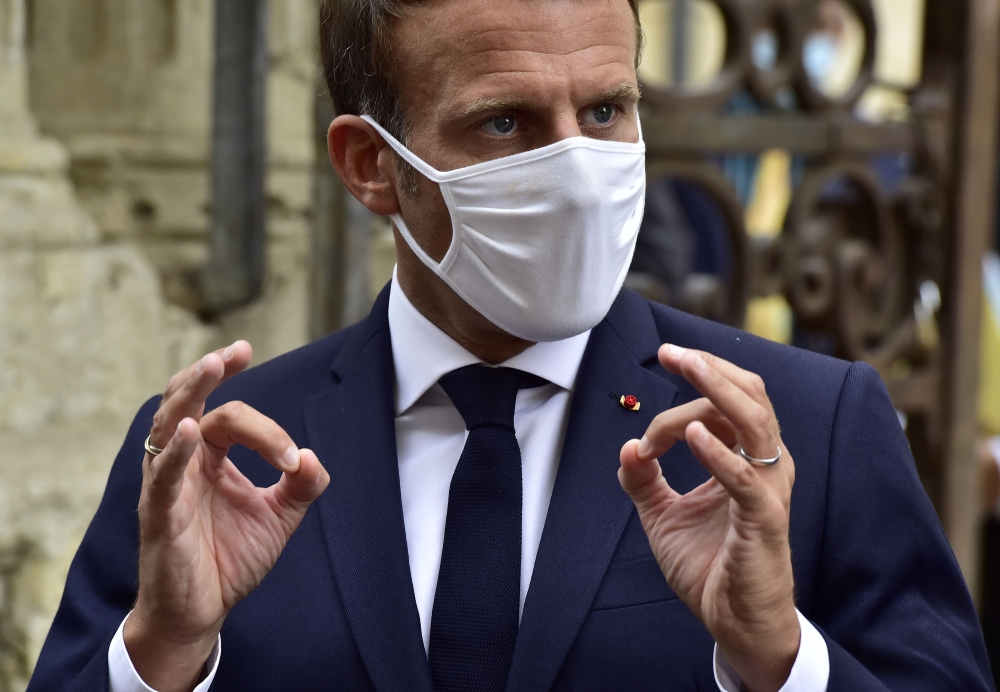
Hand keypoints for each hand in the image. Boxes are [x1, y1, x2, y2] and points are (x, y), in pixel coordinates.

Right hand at [124, 343, 330, 691]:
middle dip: (209, 373)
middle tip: (236, 351)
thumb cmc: (230, 559)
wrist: (201, 613)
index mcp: (209, 457)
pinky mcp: (159, 515)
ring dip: (190, 394)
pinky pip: (163, 477)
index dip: (266, 427)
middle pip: (191, 403)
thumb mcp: (278, 518)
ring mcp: (167, 485)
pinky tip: (190, 429)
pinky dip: (176, 452)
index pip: (231, 417)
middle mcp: (184, 462)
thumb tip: (313, 457)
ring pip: (169, 426)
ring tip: (212, 366)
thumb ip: (301, 486)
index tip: (288, 448)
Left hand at [619, 344, 797, 691]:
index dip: (681, 400)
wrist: (733, 623)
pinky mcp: (765, 519)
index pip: (723, 403)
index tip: (644, 439)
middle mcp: (764, 465)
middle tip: (670, 352)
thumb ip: (643, 480)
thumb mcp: (662, 516)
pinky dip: (719, 453)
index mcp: (744, 458)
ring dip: (717, 390)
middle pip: (747, 396)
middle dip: (708, 368)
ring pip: (754, 421)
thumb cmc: (710, 566)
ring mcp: (768, 489)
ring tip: (687, 366)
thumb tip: (625, 446)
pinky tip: (693, 437)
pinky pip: (746, 478)